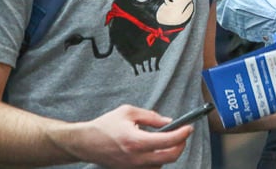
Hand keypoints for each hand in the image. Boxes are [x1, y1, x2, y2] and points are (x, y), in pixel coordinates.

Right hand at [63, 104, 191, 168]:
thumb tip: (169, 121)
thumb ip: (151, 117)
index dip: (182, 134)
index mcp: (136, 141)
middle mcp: (137, 157)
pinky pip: (152, 168)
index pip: (168, 141)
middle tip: (183, 134)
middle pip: (170, 157)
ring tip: (166, 139)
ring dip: (169, 152)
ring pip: (162, 164)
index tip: (189, 127)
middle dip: (181, 145)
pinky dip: (158, 159)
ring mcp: (134, 167)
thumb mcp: (128, 112)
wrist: (87, 143)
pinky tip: (155, 149)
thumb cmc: (106, 126)